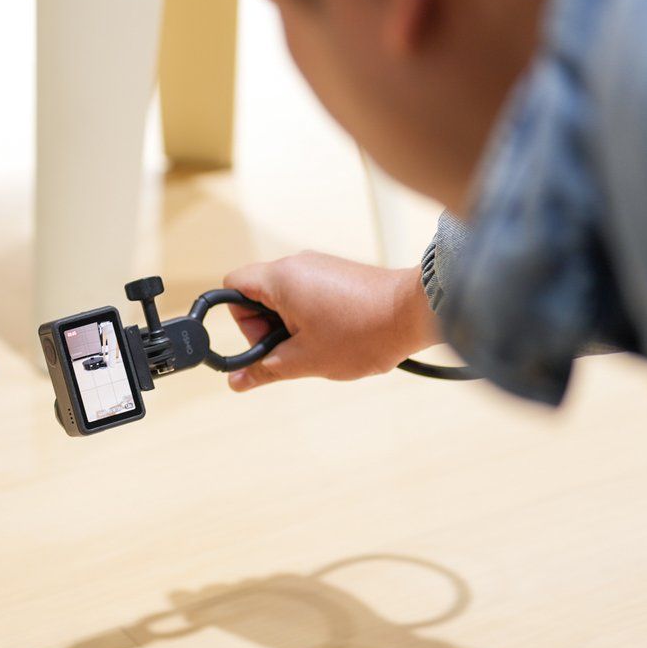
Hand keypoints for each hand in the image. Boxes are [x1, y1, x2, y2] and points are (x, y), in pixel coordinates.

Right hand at [222, 252, 438, 390]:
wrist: (415, 313)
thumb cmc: (362, 333)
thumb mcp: (306, 360)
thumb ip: (265, 369)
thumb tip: (236, 382)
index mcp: (280, 279)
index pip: (231, 287)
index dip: (239, 320)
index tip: (264, 343)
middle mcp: (297, 265)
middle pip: (258, 294)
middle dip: (268, 327)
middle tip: (294, 350)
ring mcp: (320, 266)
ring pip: (285, 297)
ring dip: (292, 324)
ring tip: (321, 345)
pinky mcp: (339, 273)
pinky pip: (309, 294)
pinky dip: (312, 317)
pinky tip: (338, 335)